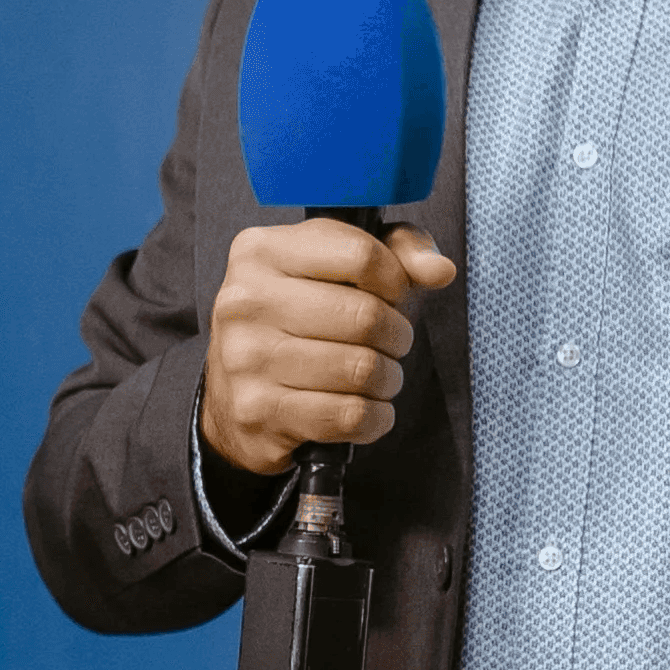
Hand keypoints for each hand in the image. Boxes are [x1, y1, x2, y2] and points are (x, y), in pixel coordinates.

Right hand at [201, 220, 457, 474]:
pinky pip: (349, 416)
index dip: (395, 279)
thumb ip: (394, 252)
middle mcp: (244, 301)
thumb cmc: (295, 320)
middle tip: (388, 343)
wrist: (231, 392)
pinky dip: (373, 417)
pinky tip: (363, 408)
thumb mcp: (334, 267)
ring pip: (362, 369)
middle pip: (365, 315)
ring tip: (375, 376)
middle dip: (396, 336)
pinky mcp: (257, 410)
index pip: (360, 255)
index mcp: (261, 251)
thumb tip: (438, 270)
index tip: (391, 295)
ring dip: (387, 379)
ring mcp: (246, 358)